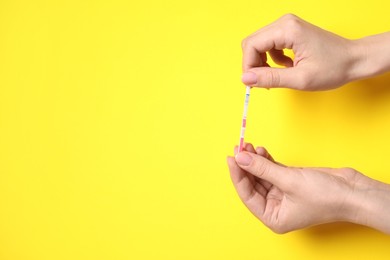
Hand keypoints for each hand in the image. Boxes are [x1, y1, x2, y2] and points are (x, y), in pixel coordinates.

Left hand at [227, 143, 389, 233]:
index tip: (231, 157)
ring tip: (249, 145)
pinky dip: (266, 160)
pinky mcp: (290, 182)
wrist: (354, 191)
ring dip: (255, 160)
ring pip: (262, 175)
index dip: (237, 175)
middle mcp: (276, 208)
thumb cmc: (326, 196)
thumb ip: (262, 168)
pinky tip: (261, 150)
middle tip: (239, 147)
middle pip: (253, 184)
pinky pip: (272, 170)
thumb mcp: (289, 181)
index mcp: (273, 217)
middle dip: (246, 165)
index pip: (247, 195)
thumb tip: (240, 158)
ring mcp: (283, 194)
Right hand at [241, 14, 375, 89]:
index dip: (248, 66)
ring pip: (259, 44)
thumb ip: (270, 79)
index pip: (252, 45)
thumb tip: (245, 80)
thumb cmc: (333, 68)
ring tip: (280, 74)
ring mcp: (287, 25)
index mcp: (287, 30)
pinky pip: (268, 44)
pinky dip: (271, 59)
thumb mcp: (300, 79)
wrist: (354, 59)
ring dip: (263, 63)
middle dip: (254, 65)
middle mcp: (285, 22)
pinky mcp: (289, 30)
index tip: (253, 83)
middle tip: (265, 82)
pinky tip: (287, 66)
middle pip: (252, 43)